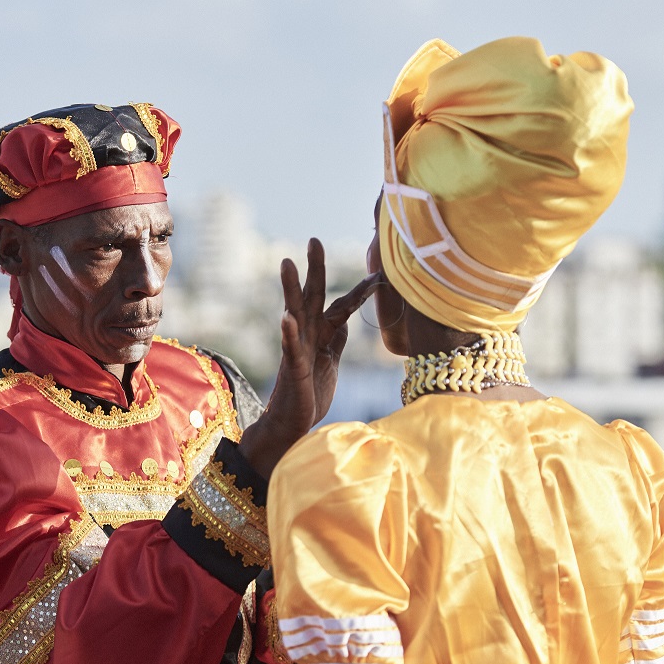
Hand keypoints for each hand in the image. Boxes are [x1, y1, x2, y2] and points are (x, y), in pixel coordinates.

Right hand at [240, 240, 379, 478]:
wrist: (293, 424)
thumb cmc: (310, 394)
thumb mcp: (331, 362)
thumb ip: (337, 339)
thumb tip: (346, 319)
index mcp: (322, 335)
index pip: (341, 306)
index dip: (358, 291)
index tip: (378, 273)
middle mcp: (308, 337)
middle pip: (314, 297)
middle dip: (314, 268)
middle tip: (313, 239)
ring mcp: (297, 351)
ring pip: (294, 314)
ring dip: (290, 289)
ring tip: (286, 264)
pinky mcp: (292, 369)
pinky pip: (289, 348)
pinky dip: (287, 333)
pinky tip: (286, 317)